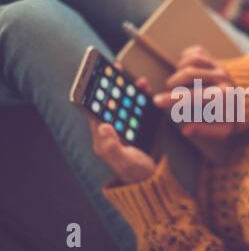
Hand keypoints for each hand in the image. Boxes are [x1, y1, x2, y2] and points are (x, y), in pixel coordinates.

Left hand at [90, 70, 155, 184]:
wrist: (152, 181)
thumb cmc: (135, 172)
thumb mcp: (123, 160)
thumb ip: (112, 145)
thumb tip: (103, 125)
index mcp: (102, 137)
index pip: (94, 110)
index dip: (95, 92)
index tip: (98, 77)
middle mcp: (111, 130)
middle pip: (110, 103)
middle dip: (114, 86)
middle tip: (117, 69)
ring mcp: (125, 129)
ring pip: (125, 104)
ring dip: (131, 91)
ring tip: (140, 80)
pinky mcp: (137, 129)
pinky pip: (138, 110)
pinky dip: (142, 99)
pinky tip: (148, 92)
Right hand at [152, 45, 242, 139]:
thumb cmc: (236, 117)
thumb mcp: (224, 130)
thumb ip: (204, 131)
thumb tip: (185, 130)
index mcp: (222, 96)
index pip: (191, 96)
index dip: (171, 99)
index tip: (156, 101)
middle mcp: (221, 78)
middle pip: (188, 73)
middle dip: (173, 83)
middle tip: (170, 92)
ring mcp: (219, 66)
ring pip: (191, 60)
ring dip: (179, 70)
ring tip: (178, 82)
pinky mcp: (217, 60)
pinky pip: (197, 52)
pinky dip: (186, 57)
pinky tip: (184, 68)